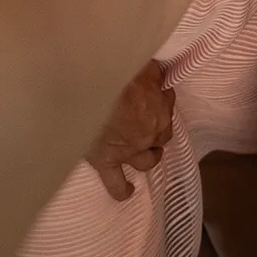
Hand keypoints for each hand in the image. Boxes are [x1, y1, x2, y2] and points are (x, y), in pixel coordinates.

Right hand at [83, 60, 174, 201]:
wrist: (89, 91)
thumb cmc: (116, 73)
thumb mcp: (143, 66)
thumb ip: (153, 73)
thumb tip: (157, 74)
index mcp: (159, 109)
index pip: (167, 104)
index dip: (160, 98)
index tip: (154, 92)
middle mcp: (149, 134)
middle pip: (161, 134)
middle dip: (158, 128)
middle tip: (149, 120)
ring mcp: (129, 151)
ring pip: (147, 161)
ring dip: (150, 158)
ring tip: (149, 155)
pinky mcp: (107, 162)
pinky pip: (116, 183)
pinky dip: (122, 189)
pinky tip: (127, 191)